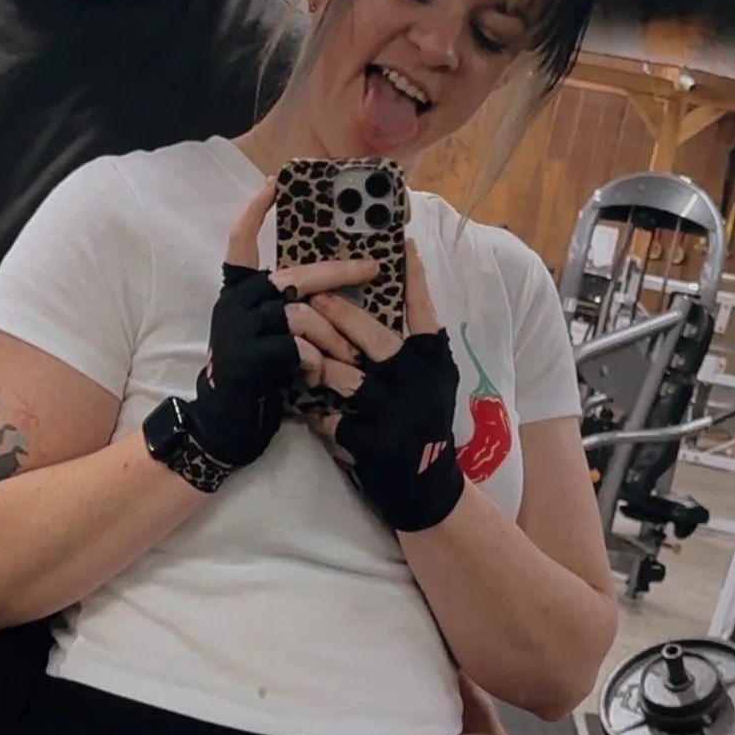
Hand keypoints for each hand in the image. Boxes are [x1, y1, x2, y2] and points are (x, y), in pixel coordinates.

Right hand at [186, 182, 378, 470]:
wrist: (226, 423)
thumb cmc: (254, 378)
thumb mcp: (266, 334)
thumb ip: (285, 308)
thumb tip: (332, 291)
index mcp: (238, 292)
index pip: (240, 242)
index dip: (256, 212)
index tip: (275, 182)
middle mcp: (236, 303)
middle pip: (296, 275)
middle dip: (341, 272)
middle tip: (376, 268)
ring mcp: (240, 329)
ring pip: (303, 315)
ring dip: (333, 336)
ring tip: (349, 357)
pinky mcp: (248, 357)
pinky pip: (297, 347)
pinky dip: (314, 362)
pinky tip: (316, 376)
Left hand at [305, 243, 463, 532]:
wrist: (427, 491)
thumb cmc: (423, 427)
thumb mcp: (431, 383)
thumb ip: (415, 348)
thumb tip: (395, 298)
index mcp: (434, 363)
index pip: (424, 311)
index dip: (413, 278)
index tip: (401, 243)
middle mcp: (421, 383)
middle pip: (378, 340)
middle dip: (342, 317)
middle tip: (313, 296)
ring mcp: (399, 415)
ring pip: (351, 378)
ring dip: (320, 365)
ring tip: (299, 354)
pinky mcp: (377, 445)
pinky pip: (336, 421)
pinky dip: (319, 416)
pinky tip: (305, 413)